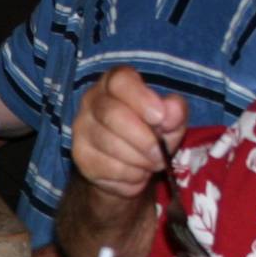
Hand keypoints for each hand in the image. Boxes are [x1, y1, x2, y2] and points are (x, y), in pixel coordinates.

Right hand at [70, 67, 189, 200]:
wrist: (129, 166)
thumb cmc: (151, 133)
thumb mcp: (171, 120)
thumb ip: (175, 112)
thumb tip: (172, 110)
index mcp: (115, 82)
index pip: (120, 81)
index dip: (140, 98)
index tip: (159, 117)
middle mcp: (92, 100)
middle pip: (111, 113)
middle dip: (143, 138)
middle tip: (160, 154)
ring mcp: (82, 129)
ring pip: (110, 144)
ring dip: (139, 160)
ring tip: (151, 163)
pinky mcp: (80, 156)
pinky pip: (107, 168)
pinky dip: (130, 176)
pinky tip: (137, 172)